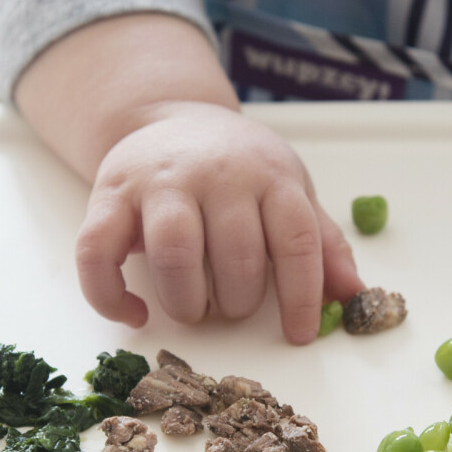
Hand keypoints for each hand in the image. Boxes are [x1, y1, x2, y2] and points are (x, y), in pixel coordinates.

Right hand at [75, 101, 363, 342]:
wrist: (170, 116)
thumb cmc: (239, 168)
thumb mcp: (290, 190)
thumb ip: (321, 241)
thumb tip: (355, 294)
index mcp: (269, 175)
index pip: (295, 239)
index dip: (301, 295)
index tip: (299, 334)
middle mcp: (216, 174)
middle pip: (235, 251)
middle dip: (239, 300)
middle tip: (234, 310)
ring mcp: (159, 182)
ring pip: (174, 252)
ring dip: (187, 300)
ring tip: (195, 310)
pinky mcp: (109, 195)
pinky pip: (97, 252)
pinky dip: (111, 296)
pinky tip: (136, 313)